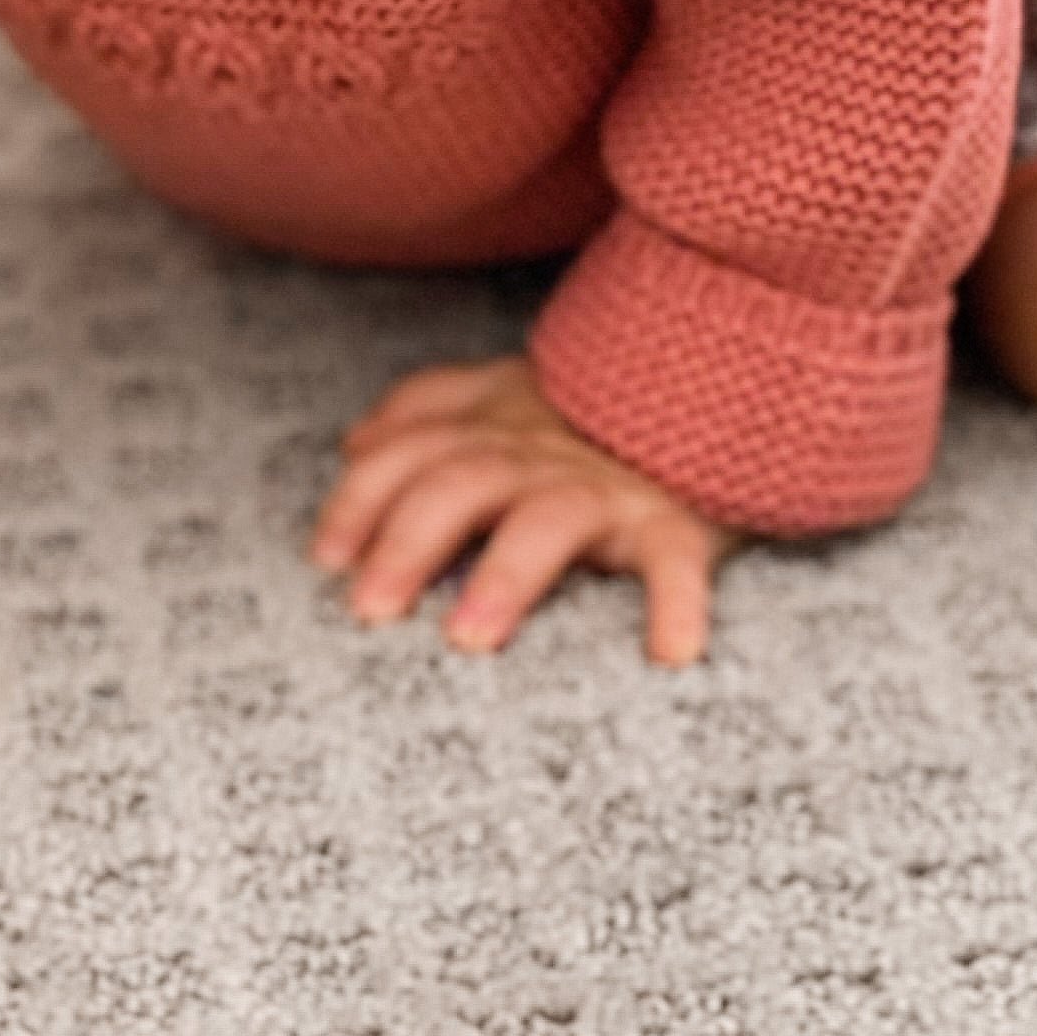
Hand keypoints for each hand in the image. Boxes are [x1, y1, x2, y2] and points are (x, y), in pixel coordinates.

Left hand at [310, 352, 739, 665]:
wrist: (711, 382)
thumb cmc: (586, 411)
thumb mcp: (502, 391)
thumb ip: (428, 409)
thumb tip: (354, 444)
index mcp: (490, 426)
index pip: (407, 453)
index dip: (360, 500)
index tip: (325, 559)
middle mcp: (537, 453)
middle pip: (460, 484)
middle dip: (408, 542)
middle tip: (371, 610)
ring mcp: (604, 487)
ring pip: (548, 520)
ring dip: (506, 574)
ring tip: (468, 639)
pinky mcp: (673, 520)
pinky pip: (676, 559)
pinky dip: (677, 603)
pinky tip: (671, 653)